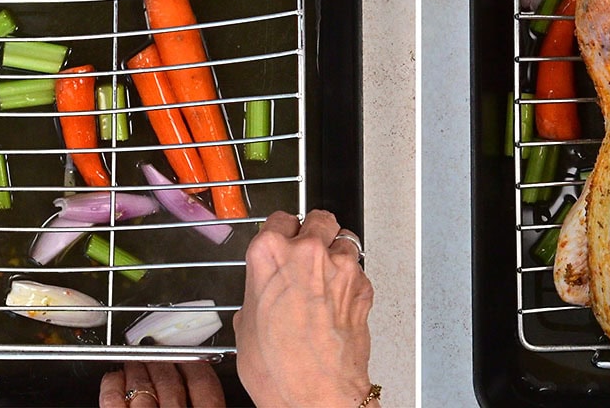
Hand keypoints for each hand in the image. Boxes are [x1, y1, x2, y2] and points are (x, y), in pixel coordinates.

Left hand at [99, 361, 224, 407]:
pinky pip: (113, 400)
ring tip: (135, 359)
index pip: (205, 387)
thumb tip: (205, 385)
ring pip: (142, 388)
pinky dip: (113, 385)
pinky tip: (114, 377)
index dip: (197, 367)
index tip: (191, 356)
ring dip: (138, 368)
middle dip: (164, 362)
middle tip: (159, 349)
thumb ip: (207, 405)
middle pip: (172, 384)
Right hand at [234, 210, 375, 406]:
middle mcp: (308, 253)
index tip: (279, 239)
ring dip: (335, 254)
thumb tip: (260, 294)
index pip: (278, 218)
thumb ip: (257, 294)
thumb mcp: (246, 325)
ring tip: (324, 279)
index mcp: (270, 254)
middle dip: (313, 232)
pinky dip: (350, 280)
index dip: (279, 232)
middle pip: (318, 219)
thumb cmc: (280, 368)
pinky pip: (358, 271)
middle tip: (305, 251)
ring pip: (344, 240)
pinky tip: (336, 301)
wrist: (317, 394)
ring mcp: (340, 268)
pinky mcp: (363, 286)